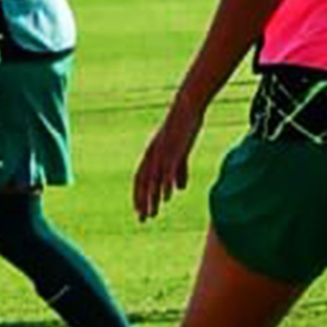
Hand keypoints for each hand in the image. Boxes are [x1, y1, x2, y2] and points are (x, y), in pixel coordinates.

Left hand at [132, 99, 206, 221]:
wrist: (188, 106)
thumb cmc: (184, 127)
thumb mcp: (180, 152)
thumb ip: (178, 171)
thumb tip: (177, 190)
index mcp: (151, 154)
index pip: (140, 178)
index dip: (139, 195)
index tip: (140, 211)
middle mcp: (152, 154)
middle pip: (143, 182)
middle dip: (142, 201)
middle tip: (142, 219)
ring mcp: (162, 152)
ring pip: (154, 179)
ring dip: (153, 197)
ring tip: (153, 214)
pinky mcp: (174, 148)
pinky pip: (168, 169)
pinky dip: (167, 183)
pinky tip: (168, 197)